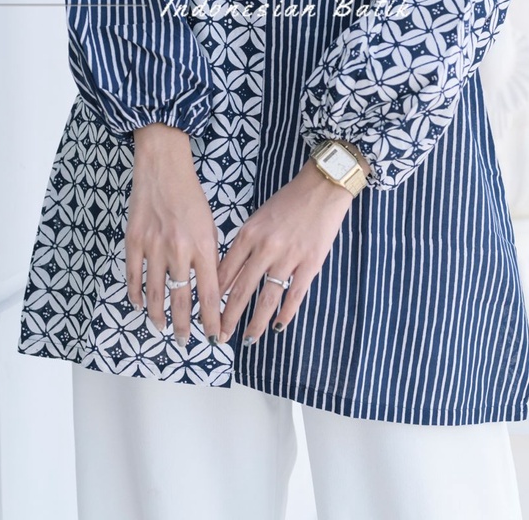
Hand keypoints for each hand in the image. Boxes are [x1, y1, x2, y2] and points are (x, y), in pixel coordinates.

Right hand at [125, 123, 221, 346]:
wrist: (163, 170)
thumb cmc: (191, 197)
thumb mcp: (211, 226)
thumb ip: (210, 257)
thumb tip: (211, 289)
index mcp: (203, 246)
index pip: (210, 293)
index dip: (212, 320)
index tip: (215, 337)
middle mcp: (179, 250)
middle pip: (181, 299)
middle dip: (184, 326)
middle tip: (184, 341)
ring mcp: (154, 247)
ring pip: (154, 293)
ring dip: (159, 316)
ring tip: (163, 328)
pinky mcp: (134, 242)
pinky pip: (133, 277)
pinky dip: (135, 295)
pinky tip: (139, 305)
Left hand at [216, 159, 360, 343]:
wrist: (322, 188)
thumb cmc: (288, 201)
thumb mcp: (258, 218)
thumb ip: (244, 245)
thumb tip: (229, 274)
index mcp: (249, 234)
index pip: (225, 272)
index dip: (214, 296)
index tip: (206, 313)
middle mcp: (265, 248)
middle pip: (242, 290)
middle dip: (228, 317)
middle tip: (219, 338)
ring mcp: (289, 257)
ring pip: (267, 298)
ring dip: (255, 322)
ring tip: (247, 340)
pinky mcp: (311, 263)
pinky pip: (295, 295)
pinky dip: (285, 314)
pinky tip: (278, 326)